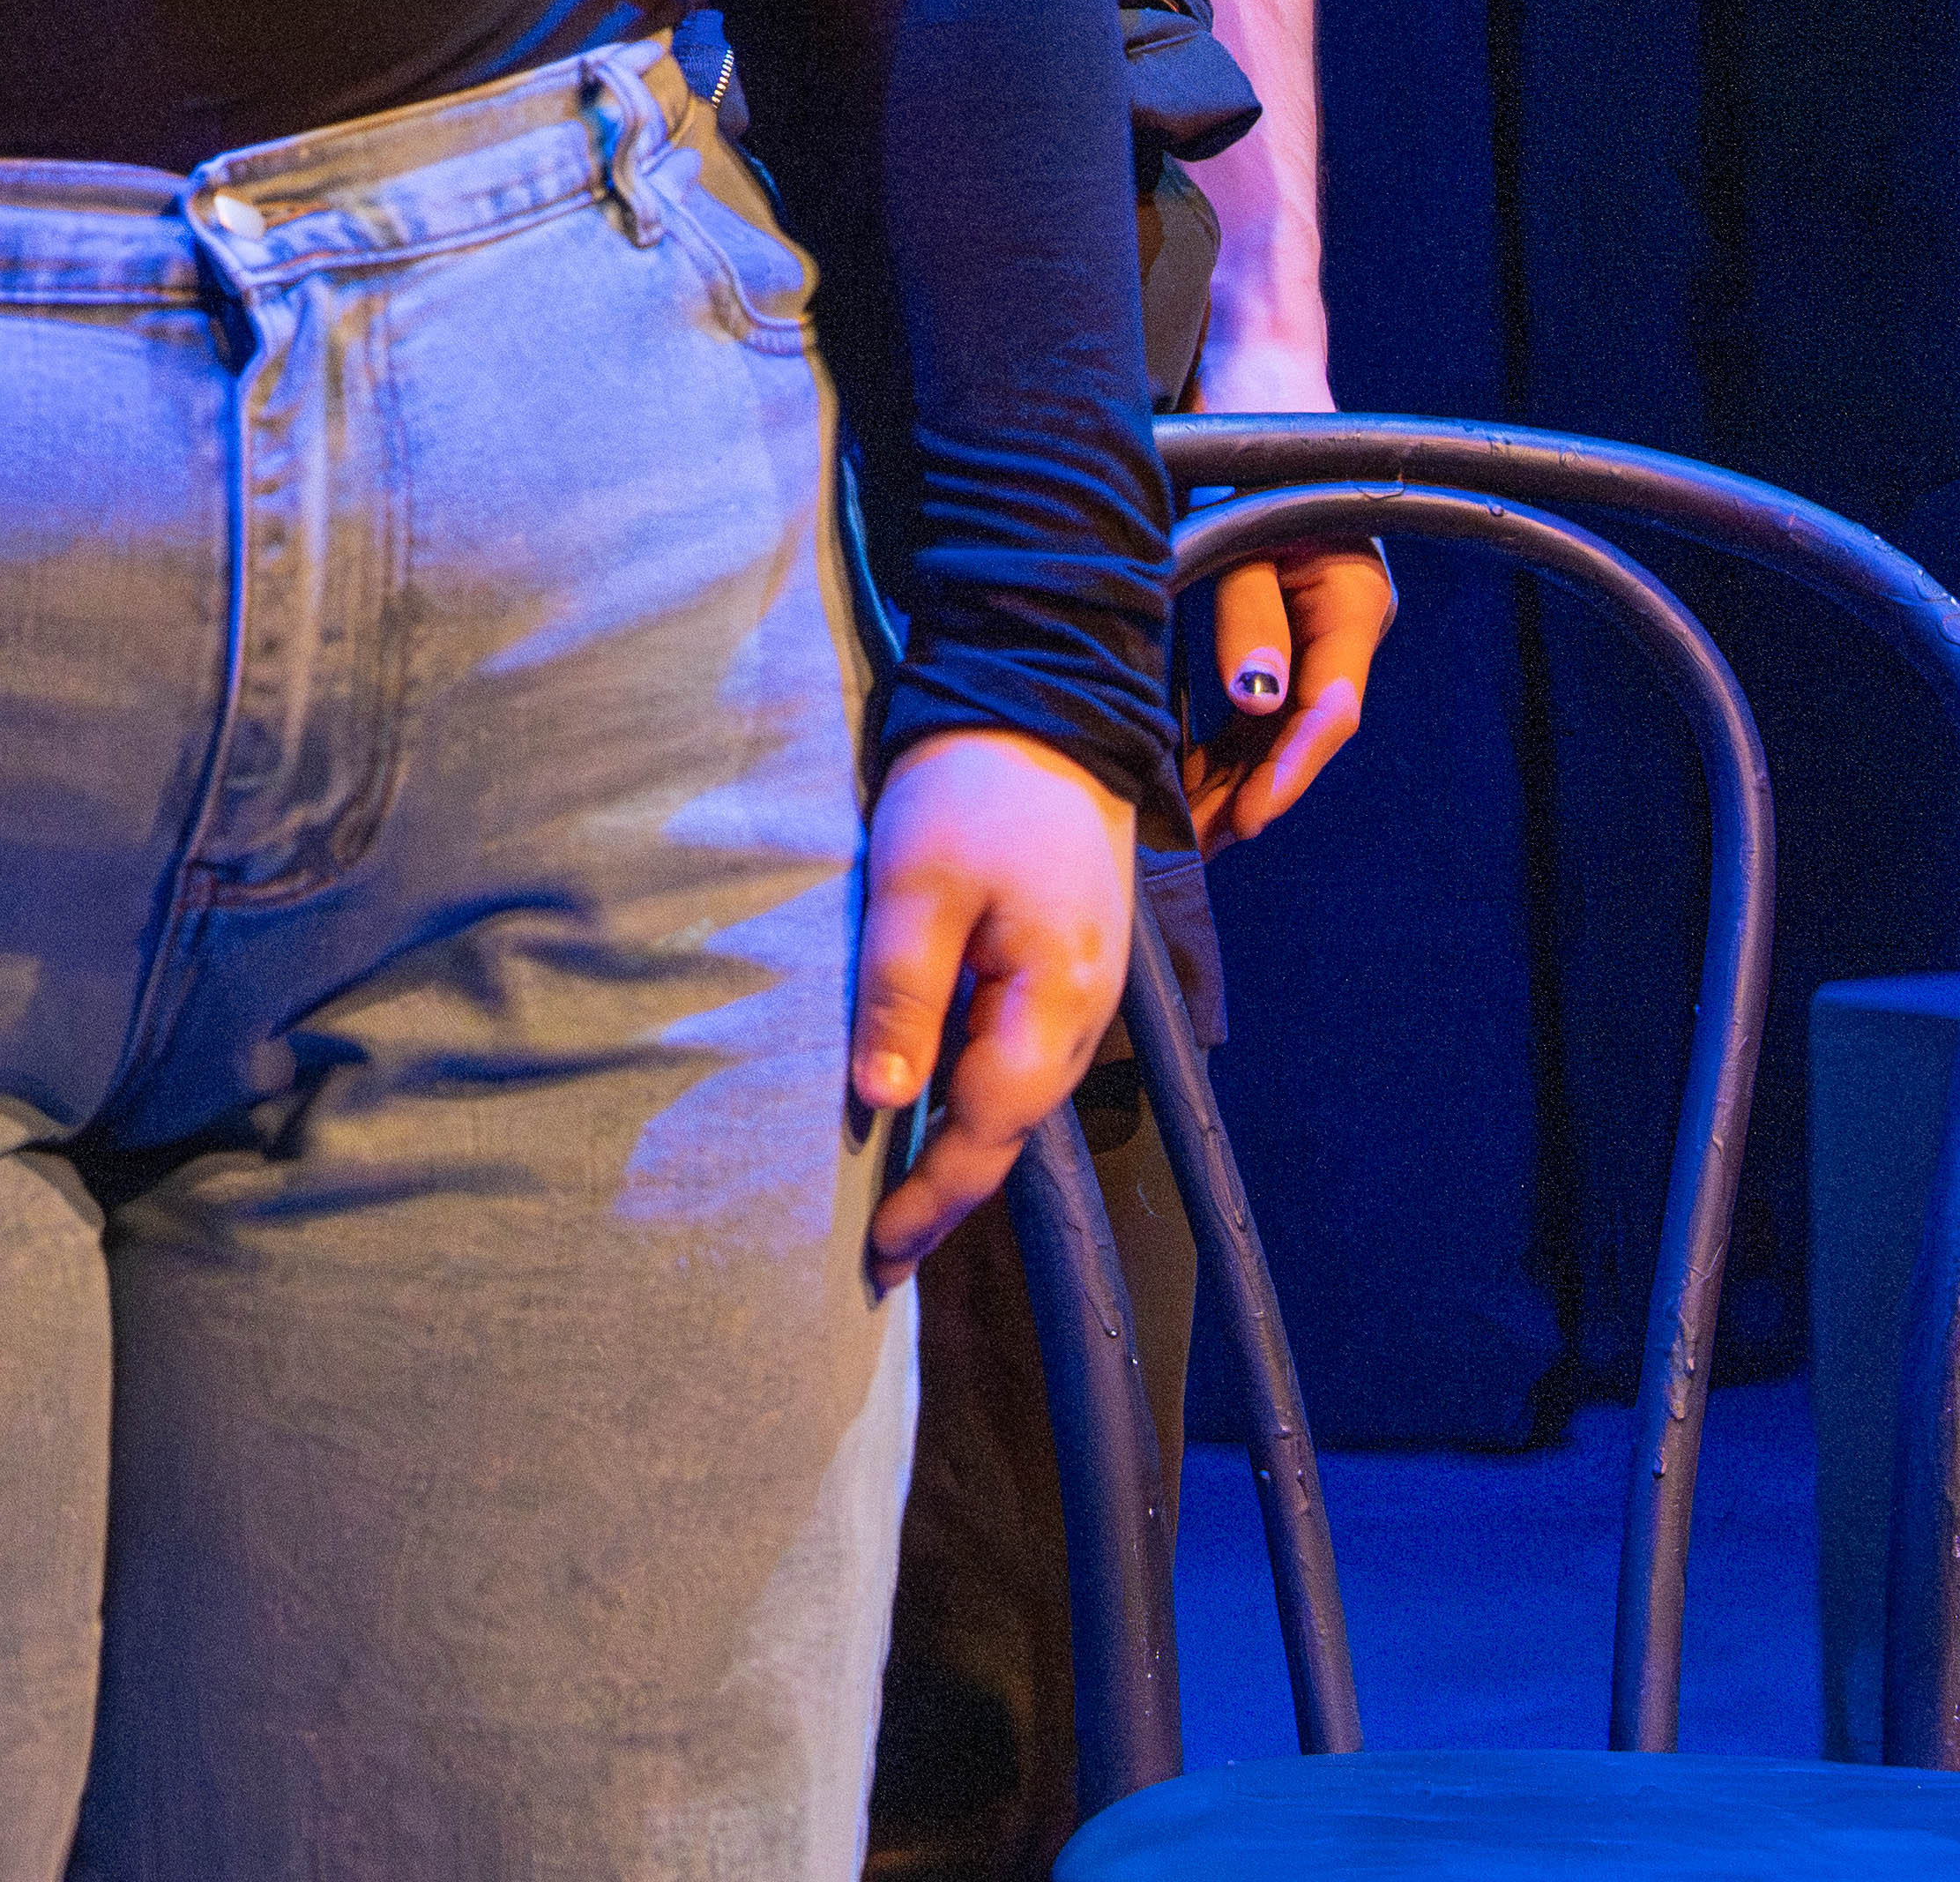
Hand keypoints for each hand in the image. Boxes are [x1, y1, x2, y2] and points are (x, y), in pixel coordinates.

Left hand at [849, 726, 1136, 1286]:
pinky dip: (973, 1094)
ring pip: (1013, 1097)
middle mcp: (1081, 1014)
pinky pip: (1015, 1055)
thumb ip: (904, 995)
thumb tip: (885, 1103)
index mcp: (1054, 1003)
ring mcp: (1079, 991)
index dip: (931, 1198)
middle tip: (881, 1255)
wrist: (1043, 705)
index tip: (878, 1253)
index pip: (987, 1132)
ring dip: (960, 1148)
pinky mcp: (1061, 965)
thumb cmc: (973, 789)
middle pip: (1008, 1129)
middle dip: (946, 1194)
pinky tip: (929, 1105)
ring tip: (898, 1200)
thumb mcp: (918, 886)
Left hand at [1179, 345, 1393, 847]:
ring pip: (1281, 719)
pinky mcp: (1286, 618)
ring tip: (1183, 826)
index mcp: (1353, 599)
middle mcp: (1346, 619)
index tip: (1244, 820)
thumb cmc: (1245, 447)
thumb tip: (1256, 702)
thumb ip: (1247, 614)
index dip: (1286, 772)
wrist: (1256, 382)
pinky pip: (1263, 694)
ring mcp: (1319, 623)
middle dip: (1252, 789)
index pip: (1327, 710)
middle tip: (1196, 843)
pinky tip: (1186, 772)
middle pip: (1304, 727)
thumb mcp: (1238, 528)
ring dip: (1236, 772)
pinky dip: (1228, 735)